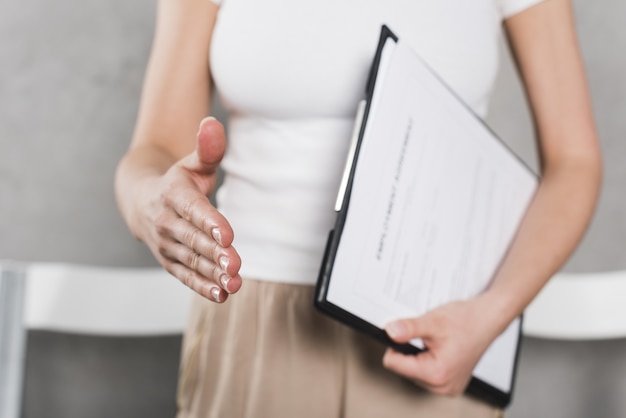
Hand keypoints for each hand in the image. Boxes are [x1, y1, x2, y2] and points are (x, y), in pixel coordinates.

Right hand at [135, 117, 241, 302]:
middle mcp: (167, 222)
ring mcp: (167, 245)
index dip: (209, 222)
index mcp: (173, 194)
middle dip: (213, 253)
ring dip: (211, 274)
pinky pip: (186, 276)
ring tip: (233, 283)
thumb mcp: (191, 162)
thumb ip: (207, 148)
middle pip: (193, 240)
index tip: (227, 234)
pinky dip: (202, 286)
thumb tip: (212, 123)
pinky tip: (222, 295)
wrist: (141, 202)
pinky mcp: (170, 262)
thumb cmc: (177, 181)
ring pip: (191, 261)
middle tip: (234, 263)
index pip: (193, 209)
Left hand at [382, 298, 497, 395]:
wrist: (487, 320)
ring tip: (435, 343)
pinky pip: (425, 375)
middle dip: (410, 350)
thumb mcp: (433, 321)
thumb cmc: (467, 320)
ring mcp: (447, 388)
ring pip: (413, 372)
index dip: (395, 345)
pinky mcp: (449, 384)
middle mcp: (442, 387)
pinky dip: (428, 361)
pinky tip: (440, 350)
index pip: (393, 364)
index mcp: (436, 374)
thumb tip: (389, 331)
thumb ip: (408, 328)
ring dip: (419, 356)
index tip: (405, 334)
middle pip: (403, 369)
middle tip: (427, 338)